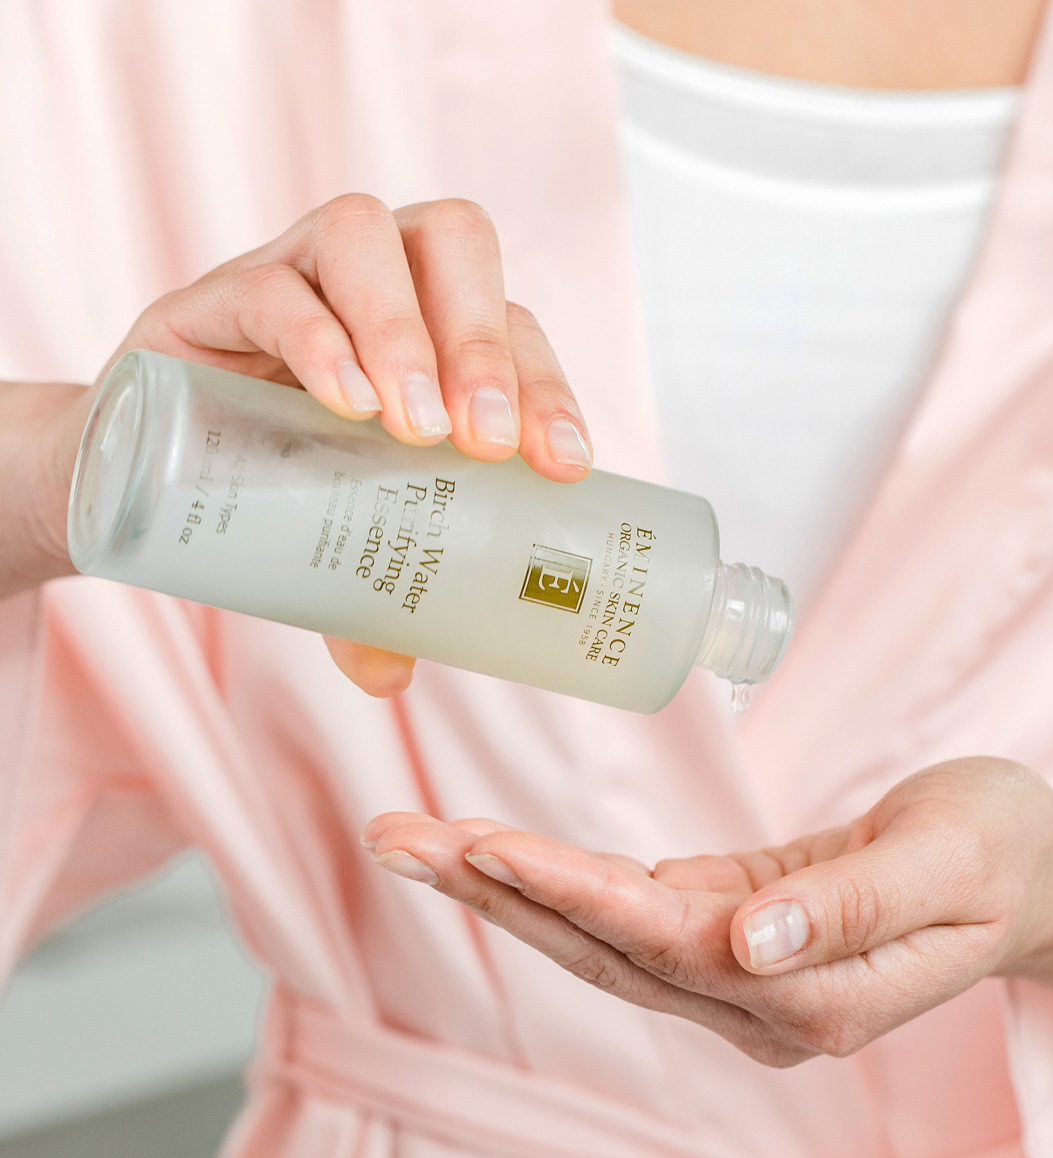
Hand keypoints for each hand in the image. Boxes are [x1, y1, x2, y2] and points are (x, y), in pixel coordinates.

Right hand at [9, 194, 591, 695]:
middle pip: (453, 240)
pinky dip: (316, 340)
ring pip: (363, 233)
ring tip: (414, 432)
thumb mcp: (335, 546)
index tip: (561, 468)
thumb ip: (364, 606)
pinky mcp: (215, 294)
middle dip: (483, 344)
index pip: (512, 326)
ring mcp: (294, 274)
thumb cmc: (268, 491)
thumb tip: (391, 676)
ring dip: (402, 334)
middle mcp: (372, 280)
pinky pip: (272, 284)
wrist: (138, 466)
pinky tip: (341, 405)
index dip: (546, 386)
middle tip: (483, 444)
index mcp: (429, 331)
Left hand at [361, 758, 1052, 1066]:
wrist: (1027, 876)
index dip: (567, 891)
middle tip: (395, 840)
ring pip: (599, 936)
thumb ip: (848, 910)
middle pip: (601, 948)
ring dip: (505, 886)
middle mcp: (759, 1005)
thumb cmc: (1000, 856)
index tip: (479, 845)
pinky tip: (493, 855)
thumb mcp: (950, 865)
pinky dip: (558, 881)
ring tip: (415, 840)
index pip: (661, 941)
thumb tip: (744, 942)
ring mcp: (738, 979)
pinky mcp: (730, 937)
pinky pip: (629, 912)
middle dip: (493, 891)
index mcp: (811, 996)